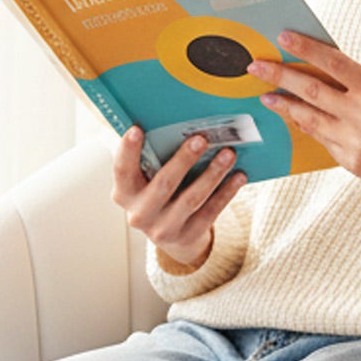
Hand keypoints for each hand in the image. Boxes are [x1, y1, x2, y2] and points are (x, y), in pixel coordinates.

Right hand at [111, 126, 245, 267]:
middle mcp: (140, 214)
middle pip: (164, 184)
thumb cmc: (158, 193)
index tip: (136, 129)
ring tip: (228, 154)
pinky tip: (239, 176)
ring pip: (191, 198)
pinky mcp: (188, 236)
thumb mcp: (146, 180)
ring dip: (212, 174)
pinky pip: (211, 212)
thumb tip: (174, 124)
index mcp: (125, 194)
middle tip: (201, 139)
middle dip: (183, 160)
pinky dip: (226, 192)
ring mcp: (164, 229)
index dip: (127, 151)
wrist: (171, 236)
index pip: (122, 171)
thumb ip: (152, 158)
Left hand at [248, 31, 360, 201]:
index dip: (306, 49)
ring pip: (309, 118)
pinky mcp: (350, 162)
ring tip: (266, 96)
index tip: (283, 37)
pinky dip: (307, 125)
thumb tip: (329, 74)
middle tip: (256, 66)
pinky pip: (322, 139)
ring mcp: (354, 141)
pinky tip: (295, 116)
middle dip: (280, 76)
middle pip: (311, 90)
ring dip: (285, 105)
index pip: (333, 63)